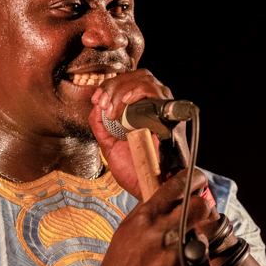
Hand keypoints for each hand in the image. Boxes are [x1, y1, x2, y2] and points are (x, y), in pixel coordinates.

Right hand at [85, 170, 210, 265]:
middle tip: (202, 213)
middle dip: (205, 207)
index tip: (199, 180)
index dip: (195, 178)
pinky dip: (203, 258)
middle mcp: (162, 233)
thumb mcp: (128, 227)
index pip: (178, 185)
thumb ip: (150, 209)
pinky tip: (192, 261)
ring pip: (209, 232)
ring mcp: (176, 256)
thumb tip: (171, 194)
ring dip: (206, 233)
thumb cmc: (121, 261)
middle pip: (201, 206)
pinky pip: (207, 259)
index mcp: (147, 217)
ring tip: (197, 239)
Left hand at [89, 69, 187, 198]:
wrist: (150, 190)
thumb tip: (95, 107)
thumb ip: (101, 127)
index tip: (97, 100)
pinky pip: (157, 92)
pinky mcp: (170, 118)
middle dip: (114, 85)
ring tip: (113, 107)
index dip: (110, 86)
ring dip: (123, 88)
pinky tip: (126, 101)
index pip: (128, 83)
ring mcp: (163, 111)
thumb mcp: (109, 147)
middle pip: (136, 76)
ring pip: (146, 79)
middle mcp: (154, 108)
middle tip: (102, 102)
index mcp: (140, 113)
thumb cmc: (136, 172)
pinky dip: (139, 91)